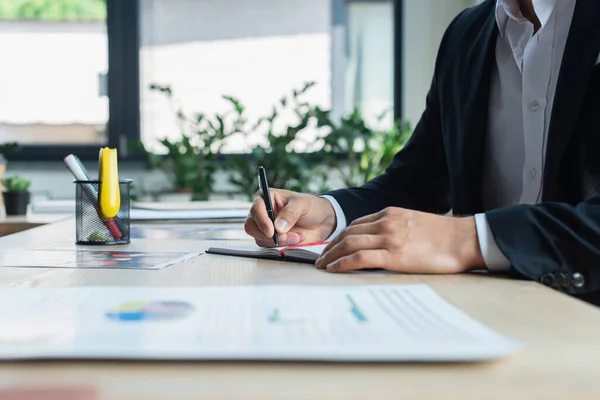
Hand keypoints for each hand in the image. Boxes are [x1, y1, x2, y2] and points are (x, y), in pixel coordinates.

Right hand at [245, 189, 336, 246]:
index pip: (255, 209)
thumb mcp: (302, 204)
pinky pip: (270, 246)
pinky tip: (297, 238)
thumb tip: (278, 227)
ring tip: (297, 236)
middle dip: (267, 235)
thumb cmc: (311, 207)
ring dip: (279, 241)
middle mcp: (263, 213)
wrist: (322, 221)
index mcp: (267, 198)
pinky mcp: (273, 239)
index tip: (271, 230)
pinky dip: (284, 245)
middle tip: (283, 237)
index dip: (261, 220)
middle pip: (251, 226)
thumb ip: (290, 213)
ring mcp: (267, 227)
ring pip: (261, 239)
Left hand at [315, 207, 484, 272]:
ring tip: (321, 266)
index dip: (340, 237)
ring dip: (331, 255)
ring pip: (349, 244)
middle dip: (330, 246)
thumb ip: (397, 229)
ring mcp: (389, 238)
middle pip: (347, 233)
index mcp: (391, 213)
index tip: (332, 247)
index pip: (356, 224)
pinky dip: (342, 264)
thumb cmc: (445, 236)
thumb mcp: (415, 223)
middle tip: (320, 258)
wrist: (465, 239)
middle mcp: (386, 222)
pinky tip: (334, 270)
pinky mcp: (394, 254)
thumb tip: (384, 243)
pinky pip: (359, 258)